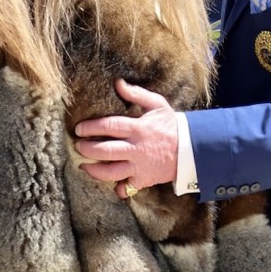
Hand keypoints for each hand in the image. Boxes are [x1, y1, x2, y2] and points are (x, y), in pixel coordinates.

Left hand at [71, 79, 181, 194]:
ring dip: (94, 170)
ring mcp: (140, 166)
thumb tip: (117, 83)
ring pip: (111, 171)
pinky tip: (110, 185)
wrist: (192, 149)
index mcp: (138, 128)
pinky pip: (128, 187)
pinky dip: (118, 189)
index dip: (90, 127)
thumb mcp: (157, 104)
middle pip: (105, 150)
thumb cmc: (171, 125)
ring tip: (84, 166)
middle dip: (87, 149)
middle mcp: (136, 148)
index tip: (78, 128)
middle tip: (78, 146)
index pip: (108, 126)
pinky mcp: (144, 179)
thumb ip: (136, 94)